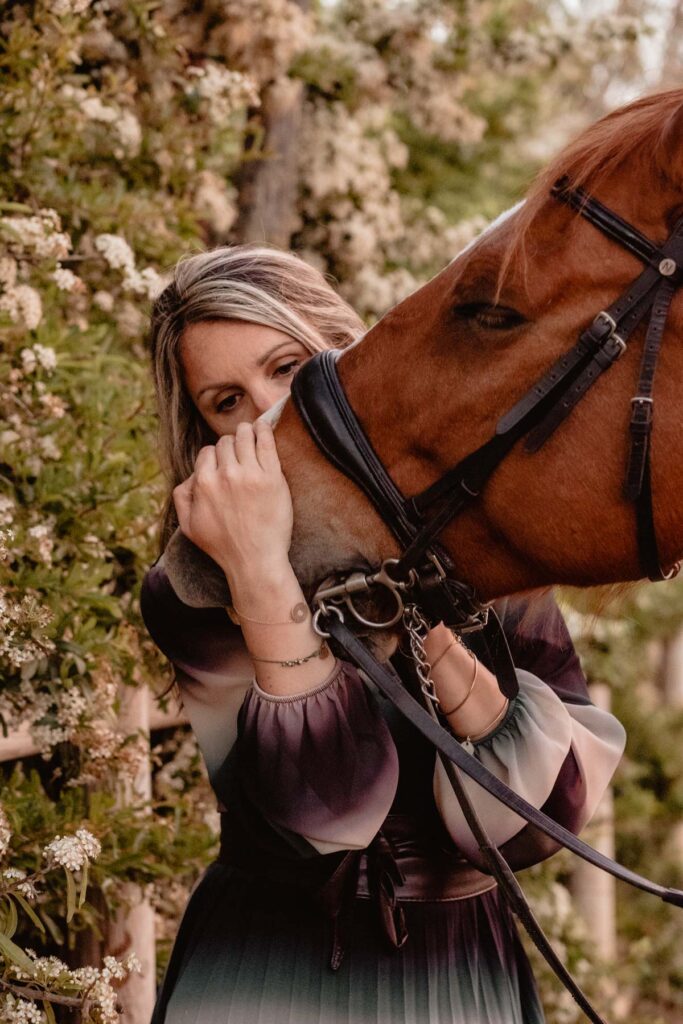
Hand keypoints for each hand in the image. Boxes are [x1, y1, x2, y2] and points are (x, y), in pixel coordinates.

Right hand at [173, 420, 292, 579]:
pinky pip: (267, 442)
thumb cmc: (222, 546)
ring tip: (251, 434)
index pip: (207, 452)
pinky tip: (263, 426)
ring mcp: (250, 474)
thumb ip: (182, 496)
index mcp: (203, 483)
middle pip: (226, 442)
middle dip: (230, 445)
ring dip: (246, 432)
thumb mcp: (188, 525)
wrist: (255, 560)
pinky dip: (264, 430)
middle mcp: (225, 474)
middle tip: (238, 453)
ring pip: (245, 436)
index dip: (214, 457)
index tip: (223, 463)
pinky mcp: (272, 477)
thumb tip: (191, 476)